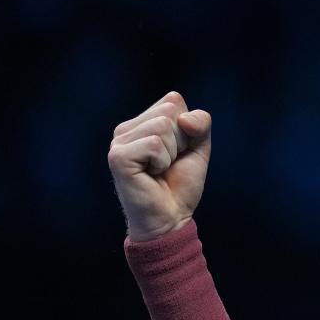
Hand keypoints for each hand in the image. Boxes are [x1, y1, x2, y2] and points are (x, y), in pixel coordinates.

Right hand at [107, 91, 211, 240]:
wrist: (170, 218)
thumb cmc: (180, 185)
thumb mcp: (198, 148)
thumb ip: (201, 123)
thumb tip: (185, 118)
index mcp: (142, 123)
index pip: (173, 100)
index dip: (187, 128)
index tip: (177, 152)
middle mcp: (126, 129)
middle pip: (169, 111)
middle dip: (180, 140)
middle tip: (168, 164)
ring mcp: (119, 142)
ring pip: (162, 126)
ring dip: (171, 153)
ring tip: (159, 170)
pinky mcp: (118, 157)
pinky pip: (154, 143)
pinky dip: (162, 161)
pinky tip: (151, 174)